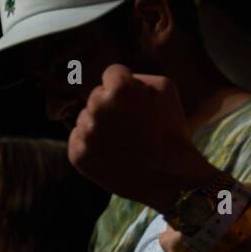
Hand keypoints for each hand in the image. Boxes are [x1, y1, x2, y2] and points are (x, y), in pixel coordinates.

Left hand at [68, 64, 205, 205]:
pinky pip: (79, 140)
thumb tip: (121, 79)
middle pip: (97, 96)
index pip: (113, 74)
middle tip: (132, 125)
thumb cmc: (172, 130)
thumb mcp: (167, 89)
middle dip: (113, 106)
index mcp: (119, 88)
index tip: (137, 102)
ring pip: (87, 118)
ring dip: (101, 125)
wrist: (170, 177)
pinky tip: (113, 153)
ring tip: (125, 141)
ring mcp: (86, 133)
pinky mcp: (78, 155)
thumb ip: (139, 76)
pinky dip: (93, 145)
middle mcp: (97, 107)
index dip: (127, 87)